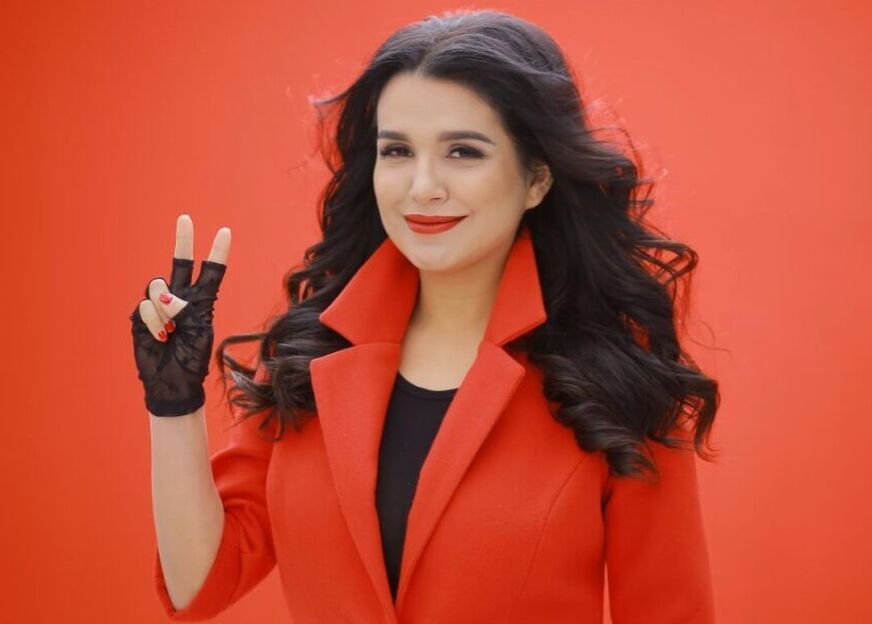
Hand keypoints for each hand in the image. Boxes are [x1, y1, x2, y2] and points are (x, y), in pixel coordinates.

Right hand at [129, 214, 230, 416]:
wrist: (172, 380)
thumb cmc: (192, 359)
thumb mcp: (200, 332)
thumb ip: (187, 310)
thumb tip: (164, 296)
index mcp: (202, 300)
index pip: (211, 272)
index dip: (218, 252)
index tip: (225, 232)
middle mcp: (180, 297)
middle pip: (181, 262)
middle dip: (183, 240)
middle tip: (185, 218)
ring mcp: (159, 305)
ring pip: (158, 287)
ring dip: (165, 309)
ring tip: (171, 331)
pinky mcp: (141, 315)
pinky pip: (147, 306)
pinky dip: (154, 321)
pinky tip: (160, 336)